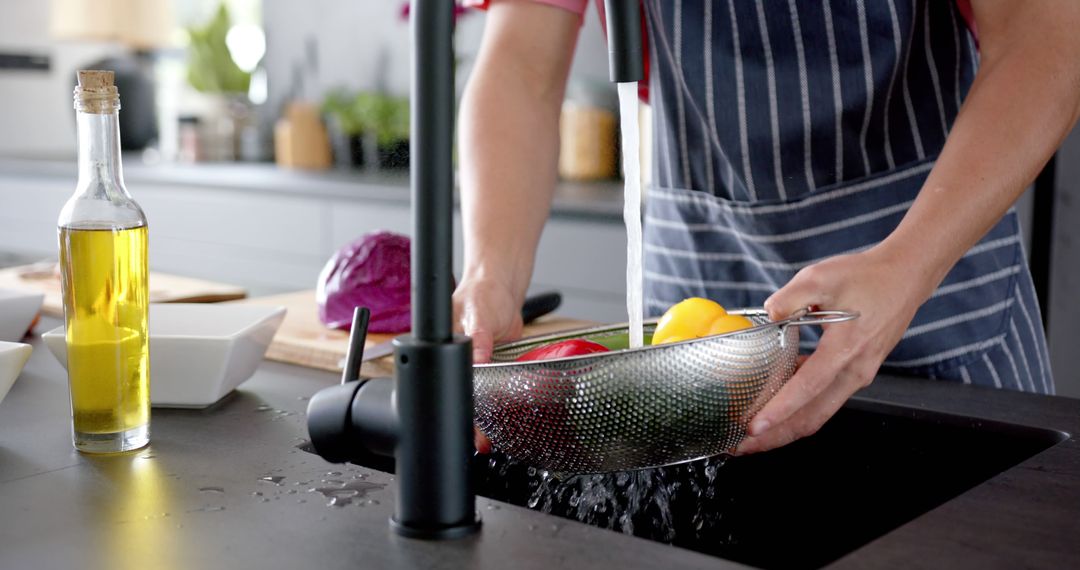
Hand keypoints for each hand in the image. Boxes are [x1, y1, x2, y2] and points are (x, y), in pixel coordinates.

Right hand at [453, 277, 523, 452]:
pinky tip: (508, 414)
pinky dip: (503, 401)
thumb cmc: (482, 294)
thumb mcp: (477, 314)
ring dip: (487, 416)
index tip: (468, 426)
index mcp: (443, 348)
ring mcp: (476, 365)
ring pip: (479, 397)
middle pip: (463, 396)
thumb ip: (478, 338)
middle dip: (472, 422)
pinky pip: (497, 388)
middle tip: (481, 441)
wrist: (502, 289)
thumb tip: (477, 360)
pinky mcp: (493, 366)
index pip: (447, 384)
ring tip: (492, 437)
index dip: (458, 407)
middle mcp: (457, 360)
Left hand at [734, 246, 930, 454]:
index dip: (779, 410)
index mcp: (846, 349)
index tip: (753, 427)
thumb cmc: (866, 275)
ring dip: (784, 428)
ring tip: (751, 436)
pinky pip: (823, 399)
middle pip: (811, 417)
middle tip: (740, 445)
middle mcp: (855, 370)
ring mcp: (857, 375)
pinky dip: (797, 410)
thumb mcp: (822, 276)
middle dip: (775, 437)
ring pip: (817, 414)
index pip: (807, 389)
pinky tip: (773, 406)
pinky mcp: (855, 372)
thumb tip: (769, 314)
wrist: (906, 275)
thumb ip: (790, 296)